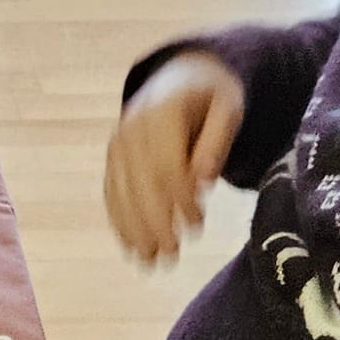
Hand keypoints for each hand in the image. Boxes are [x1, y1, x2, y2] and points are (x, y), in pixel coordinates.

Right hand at [103, 51, 244, 264]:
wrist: (179, 77)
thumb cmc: (210, 98)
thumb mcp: (228, 108)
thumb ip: (217, 141)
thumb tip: (203, 180)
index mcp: (162, 112)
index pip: (167, 166)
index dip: (180, 201)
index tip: (198, 227)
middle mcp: (132, 128)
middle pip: (140, 184)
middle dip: (154, 224)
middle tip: (171, 258)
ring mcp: (117, 144)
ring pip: (122, 193)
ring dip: (134, 231)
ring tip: (149, 262)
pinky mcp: (112, 158)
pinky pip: (112, 193)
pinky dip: (120, 222)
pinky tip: (131, 247)